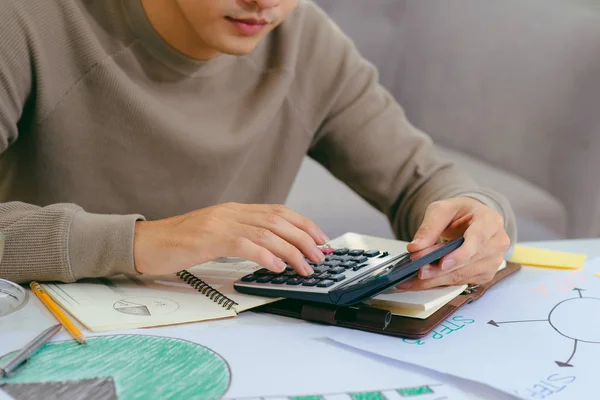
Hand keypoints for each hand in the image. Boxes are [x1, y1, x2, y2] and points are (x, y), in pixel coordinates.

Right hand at [133, 203, 328, 276]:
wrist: (145, 243)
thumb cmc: (180, 243)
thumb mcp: (215, 234)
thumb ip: (241, 235)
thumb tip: (271, 249)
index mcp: (235, 210)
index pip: (278, 211)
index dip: (303, 224)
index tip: (320, 239)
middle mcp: (231, 212)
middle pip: (278, 220)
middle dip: (304, 238)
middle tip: (320, 256)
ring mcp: (221, 223)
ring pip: (266, 232)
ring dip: (291, 250)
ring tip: (305, 266)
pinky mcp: (209, 238)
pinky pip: (244, 244)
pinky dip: (265, 255)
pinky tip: (277, 267)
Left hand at [398, 197, 510, 289]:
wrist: (470, 220)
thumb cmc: (459, 213)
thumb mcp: (441, 210)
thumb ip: (429, 226)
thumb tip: (415, 247)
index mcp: (490, 221)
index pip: (478, 239)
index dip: (461, 254)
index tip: (442, 263)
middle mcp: (497, 242)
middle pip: (467, 261)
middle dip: (439, 269)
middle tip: (418, 270)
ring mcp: (493, 261)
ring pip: (462, 275)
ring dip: (436, 278)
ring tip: (414, 279)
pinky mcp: (485, 274)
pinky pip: (460, 282)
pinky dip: (440, 282)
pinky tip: (423, 281)